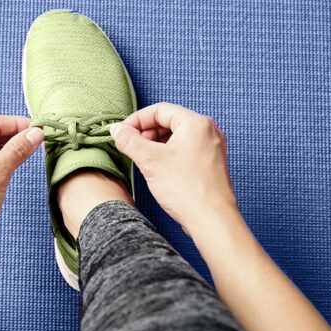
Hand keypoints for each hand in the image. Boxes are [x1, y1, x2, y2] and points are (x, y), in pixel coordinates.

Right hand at [110, 103, 238, 233]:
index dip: (137, 120)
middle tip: (130, 146)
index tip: (123, 133)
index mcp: (196, 123)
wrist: (212, 220)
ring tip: (143, 159)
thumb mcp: (150, 161)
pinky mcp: (212, 164)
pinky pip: (187, 150)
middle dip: (147, 132)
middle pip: (170, 121)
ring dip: (157, 144)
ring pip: (178, 137)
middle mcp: (208, 131)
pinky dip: (170, 154)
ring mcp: (212, 148)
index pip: (160, 110)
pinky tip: (159, 169)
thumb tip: (117, 130)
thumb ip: (130, 141)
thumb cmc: (187, 190)